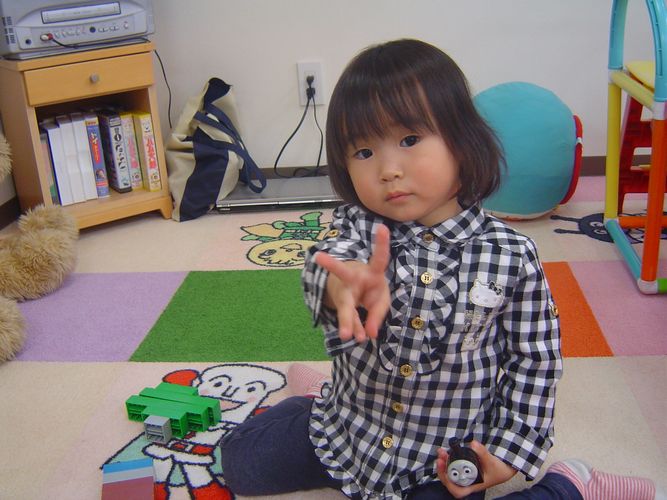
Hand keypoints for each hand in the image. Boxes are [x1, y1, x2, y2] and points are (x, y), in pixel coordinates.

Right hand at [315, 224, 390, 342]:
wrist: (352, 292)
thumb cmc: (372, 290)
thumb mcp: (381, 300)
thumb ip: (377, 314)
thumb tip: (370, 334)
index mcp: (372, 271)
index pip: (379, 257)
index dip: (382, 243)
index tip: (383, 227)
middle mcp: (354, 278)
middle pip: (342, 272)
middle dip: (331, 264)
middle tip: (319, 257)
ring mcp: (344, 290)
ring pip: (344, 305)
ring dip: (347, 320)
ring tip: (346, 335)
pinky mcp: (341, 304)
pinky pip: (347, 318)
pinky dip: (351, 328)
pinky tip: (349, 336)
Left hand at [436, 441, 517, 498]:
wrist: (503, 468)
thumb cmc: (498, 470)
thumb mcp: (492, 462)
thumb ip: (482, 453)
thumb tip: (473, 444)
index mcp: (473, 485)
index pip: (458, 491)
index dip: (449, 483)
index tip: (445, 472)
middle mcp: (467, 482)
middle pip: (450, 481)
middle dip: (443, 469)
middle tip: (440, 458)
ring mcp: (465, 476)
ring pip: (450, 473)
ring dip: (444, 463)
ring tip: (441, 452)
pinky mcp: (464, 468)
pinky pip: (453, 466)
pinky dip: (448, 460)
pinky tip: (445, 453)